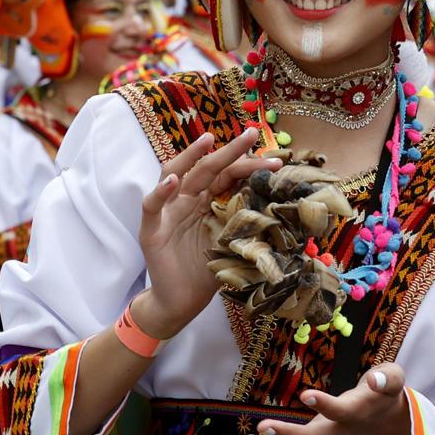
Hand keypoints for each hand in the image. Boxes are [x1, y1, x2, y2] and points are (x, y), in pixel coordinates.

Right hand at [133, 130, 282, 339]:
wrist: (182, 302)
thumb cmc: (207, 270)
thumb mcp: (233, 243)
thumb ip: (247, 223)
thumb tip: (282, 208)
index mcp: (206, 200)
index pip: (228, 175)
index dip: (249, 165)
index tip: (277, 159)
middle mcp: (186, 199)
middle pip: (206, 167)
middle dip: (229, 150)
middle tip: (251, 133)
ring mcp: (167, 212)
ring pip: (174, 174)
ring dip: (190, 156)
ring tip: (207, 141)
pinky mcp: (151, 230)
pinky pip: (152, 206)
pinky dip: (160, 193)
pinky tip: (172, 182)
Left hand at [233, 364, 411, 434]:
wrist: (382, 421)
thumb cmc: (382, 393)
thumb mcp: (393, 380)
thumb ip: (387, 378)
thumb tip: (374, 379)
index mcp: (355, 414)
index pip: (340, 411)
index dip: (325, 405)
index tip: (305, 394)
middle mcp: (335, 433)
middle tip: (261, 427)